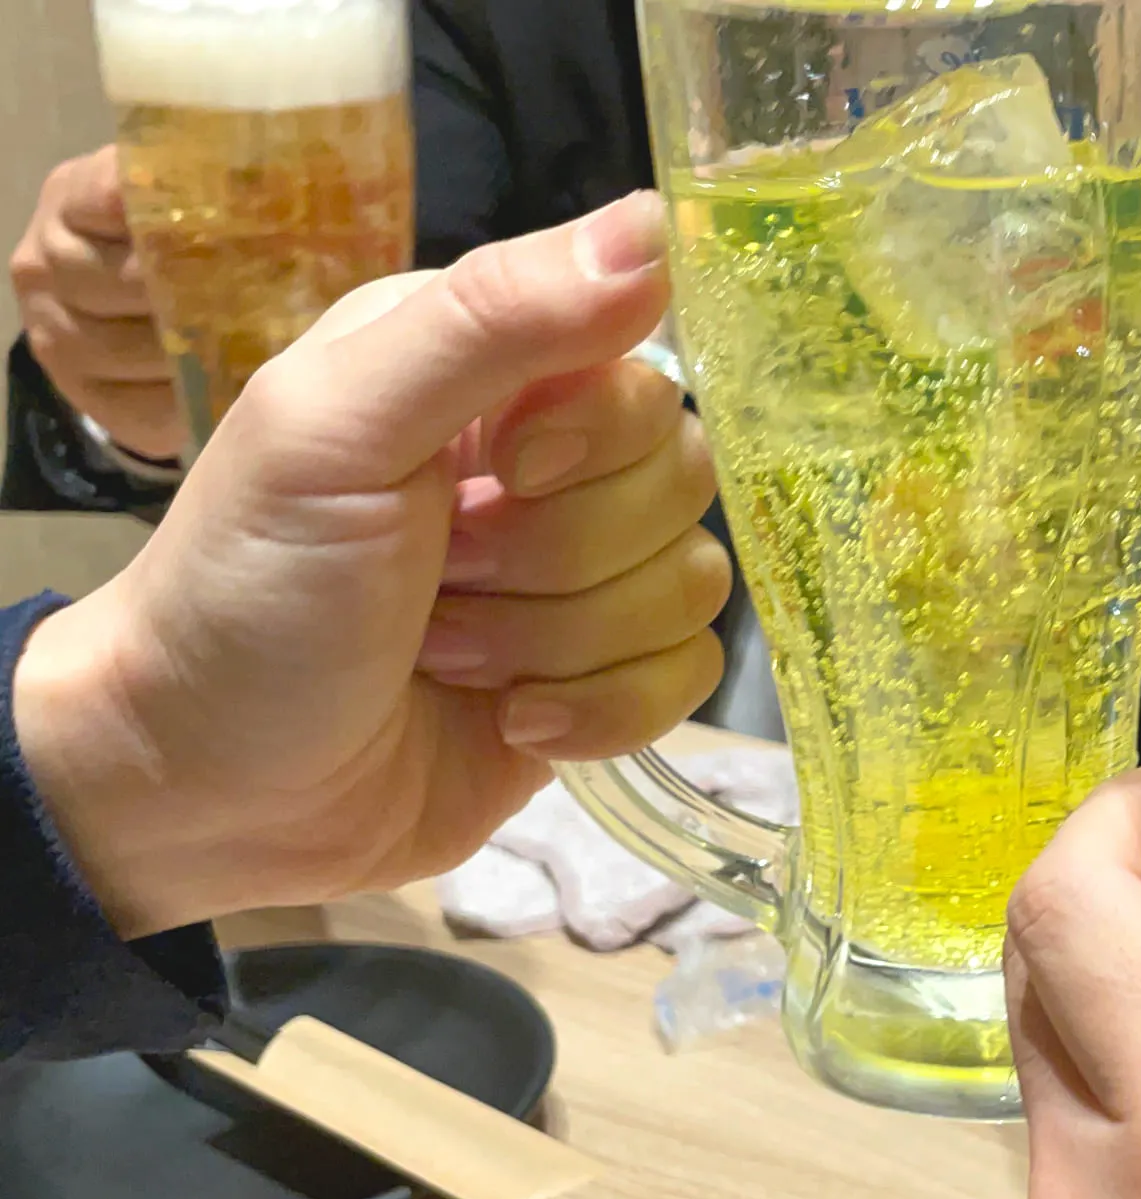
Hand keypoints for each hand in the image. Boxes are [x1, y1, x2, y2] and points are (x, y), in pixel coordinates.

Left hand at [12, 193, 728, 936]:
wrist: (210, 791)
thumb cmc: (250, 590)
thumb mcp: (340, 426)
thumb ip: (493, 318)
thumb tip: (656, 223)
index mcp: (489, 372)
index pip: (646, 371)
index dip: (594, 439)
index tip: (498, 475)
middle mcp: (550, 463)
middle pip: (682, 485)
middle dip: (556, 559)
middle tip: (440, 581)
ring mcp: (583, 578)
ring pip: (690, 587)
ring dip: (558, 641)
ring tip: (448, 657)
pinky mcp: (603, 679)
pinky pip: (688, 677)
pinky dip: (604, 712)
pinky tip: (515, 723)